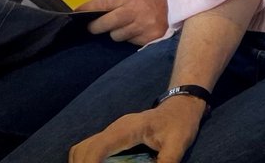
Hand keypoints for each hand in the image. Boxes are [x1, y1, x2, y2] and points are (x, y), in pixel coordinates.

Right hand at [68, 98, 203, 162]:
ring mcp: (112, 131)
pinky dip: (87, 161)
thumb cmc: (180, 123)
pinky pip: (90, 148)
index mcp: (128, 129)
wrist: (182, 106)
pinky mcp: (112, 136)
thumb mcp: (178, 144)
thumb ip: (166, 162)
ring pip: (82, 148)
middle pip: (83, 149)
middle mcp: (115, 128)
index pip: (98, 147)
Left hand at [79, 0, 168, 44]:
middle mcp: (134, 10)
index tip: (75, 14)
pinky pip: (129, 41)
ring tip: (126, 26)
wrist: (180, 5)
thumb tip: (93, 10)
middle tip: (94, 27)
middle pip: (103, 24)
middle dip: (95, 27)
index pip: (101, 3)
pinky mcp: (147, 38)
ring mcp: (141, 26)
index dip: (86, 10)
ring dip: (117, 32)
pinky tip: (138, 31)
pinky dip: (130, 37)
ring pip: (115, 35)